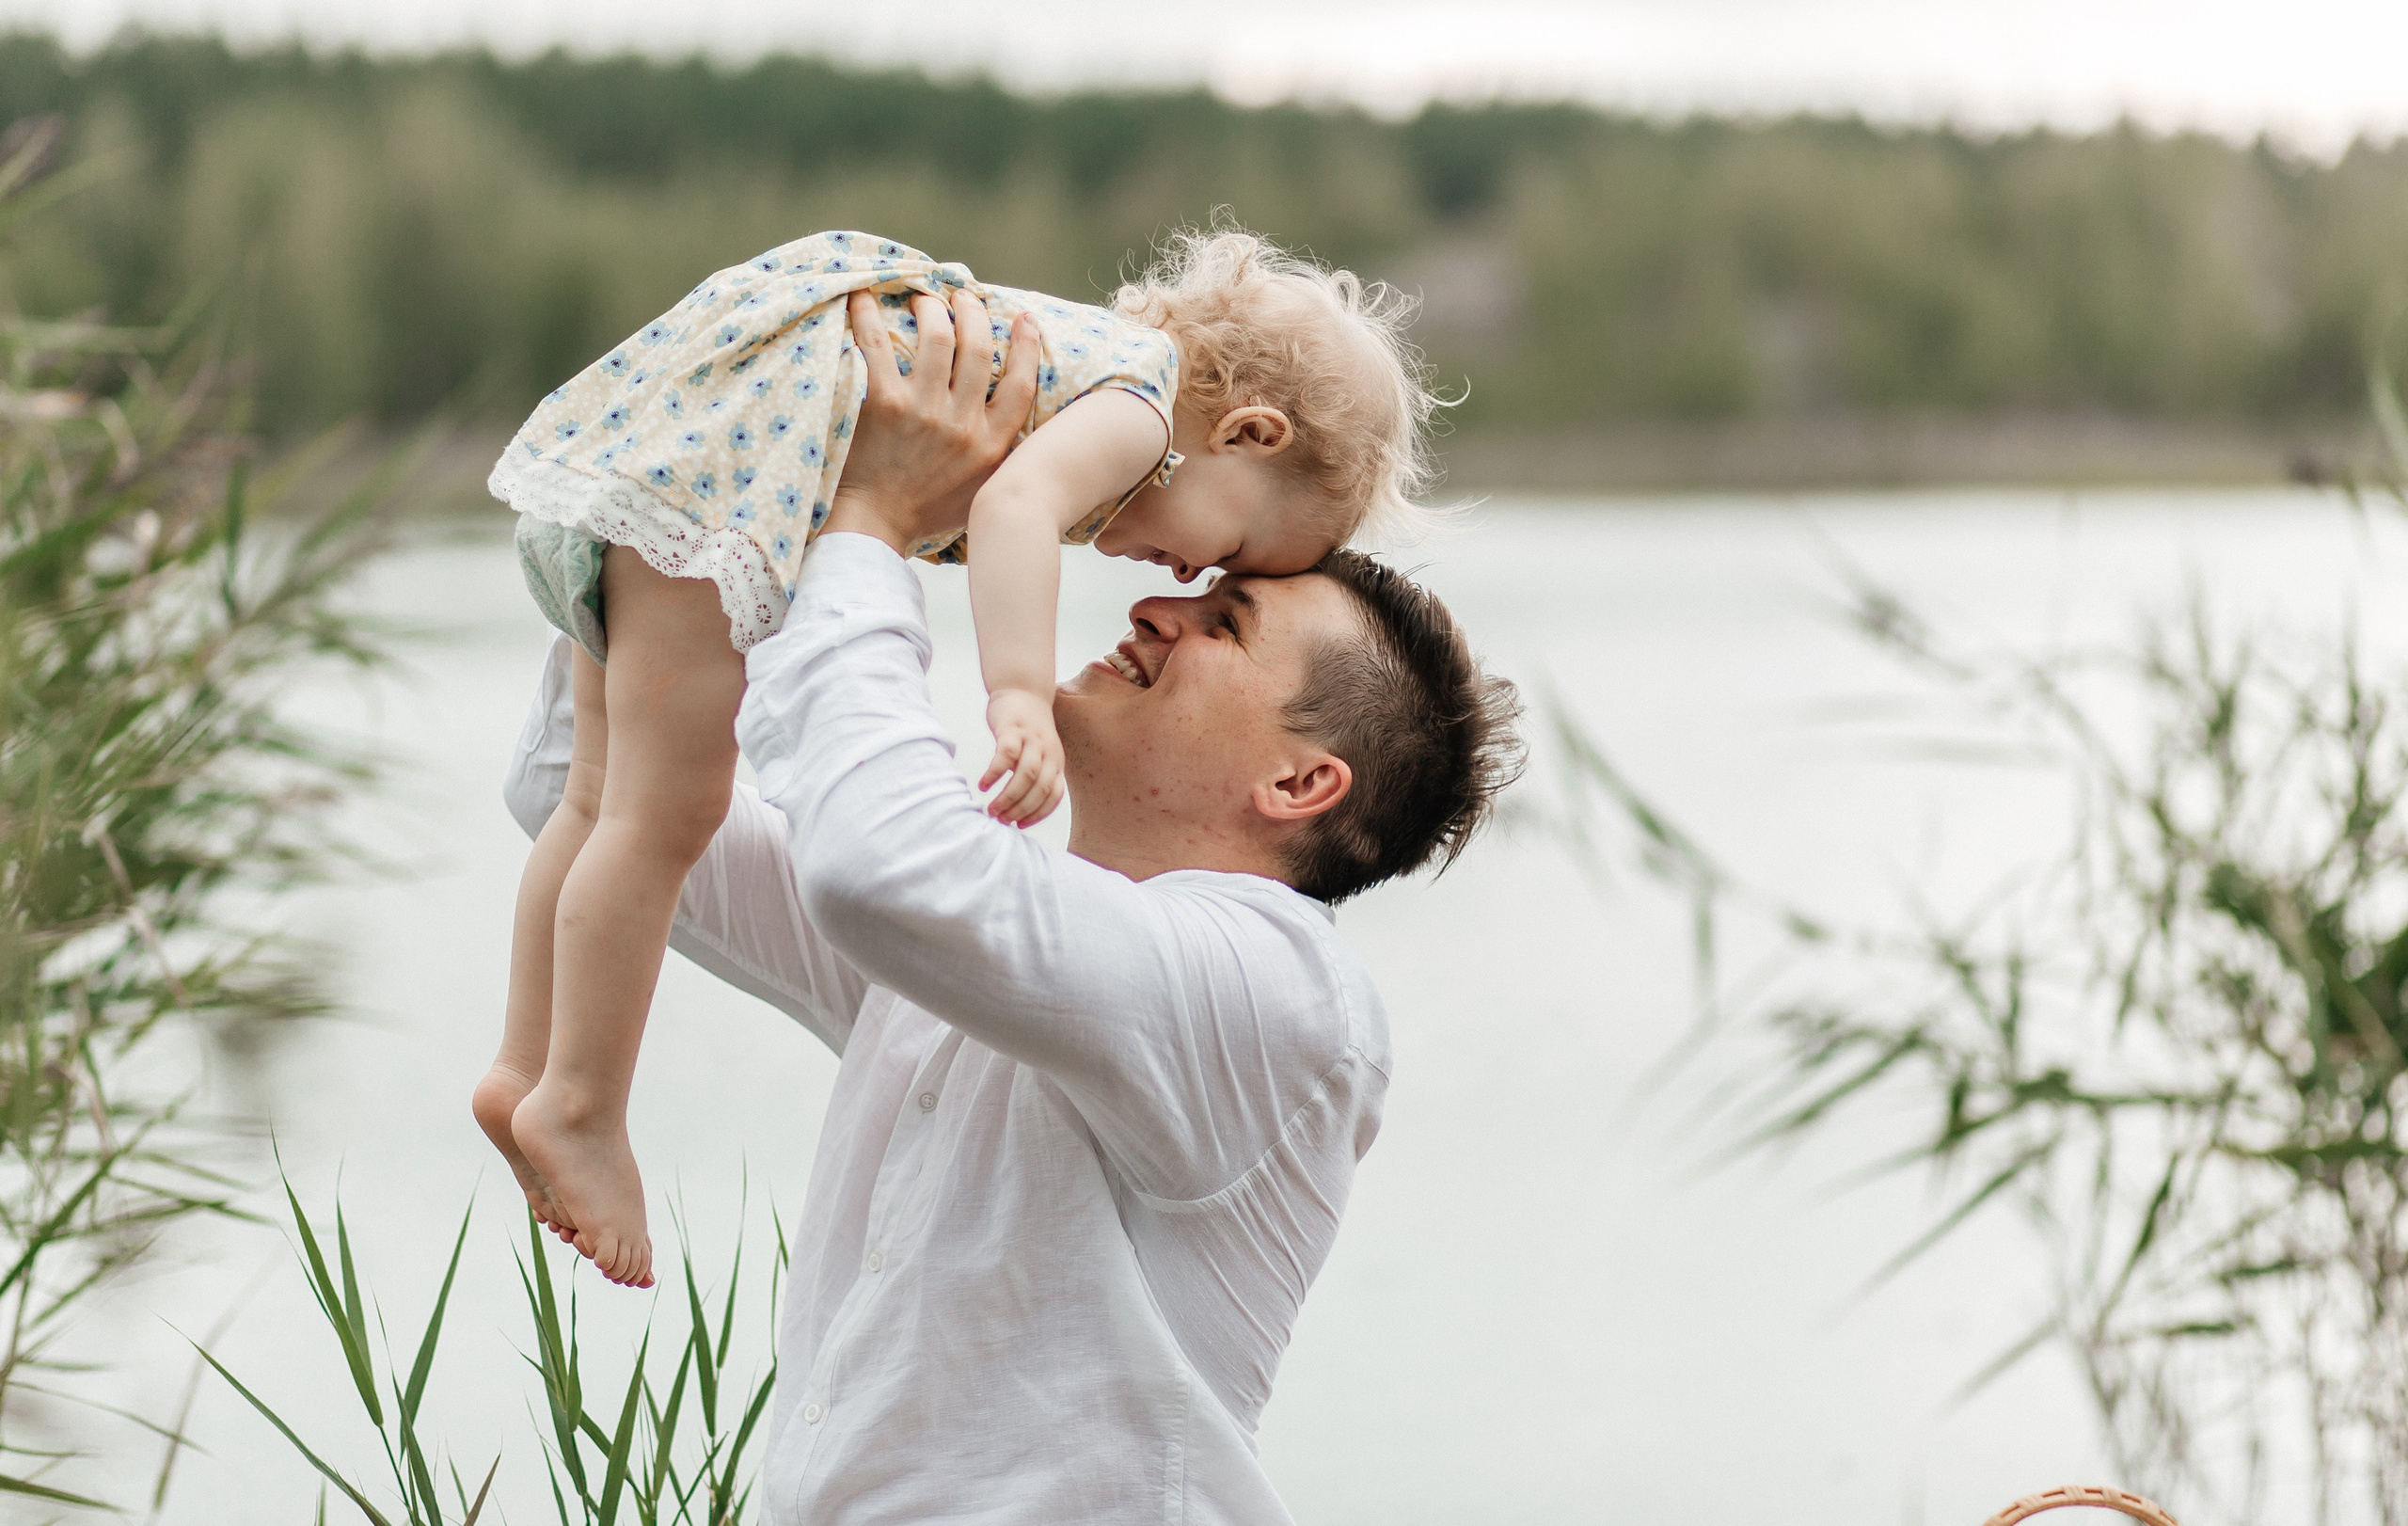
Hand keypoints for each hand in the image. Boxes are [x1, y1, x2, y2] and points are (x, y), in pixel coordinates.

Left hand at [823, 288, 1040, 554]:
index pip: (1022, 382)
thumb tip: (1016, 418)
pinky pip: (878, 345)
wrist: (874, 525)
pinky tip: (863, 297)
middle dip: (973, 310)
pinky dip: (868, 315)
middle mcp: (963, 425)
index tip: (1022, 317)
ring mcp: (923, 412)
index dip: (1026, 344)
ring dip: (931, 306)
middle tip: (962, 295)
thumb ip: (1001, 453)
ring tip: (922, 298)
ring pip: (937, 335)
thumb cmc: (926, 510)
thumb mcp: (982, 488)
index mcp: (992, 445)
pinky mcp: (884, 404)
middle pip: (979, 347)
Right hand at [979, 687, 1066, 826]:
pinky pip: (1006, 756)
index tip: (1020, 825)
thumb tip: (1016, 809)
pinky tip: (983, 785)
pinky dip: (995, 774)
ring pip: (1026, 775)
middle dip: (1021, 809)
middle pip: (1040, 788)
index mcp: (1056, 762)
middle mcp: (1048, 752)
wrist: (1022, 689)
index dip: (1038, 813)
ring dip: (1009, 797)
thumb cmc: (1027, 728)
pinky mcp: (1013, 729)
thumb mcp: (1039, 752)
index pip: (1054, 795)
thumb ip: (1034, 776)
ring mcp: (1031, 740)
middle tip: (1002, 820)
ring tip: (992, 810)